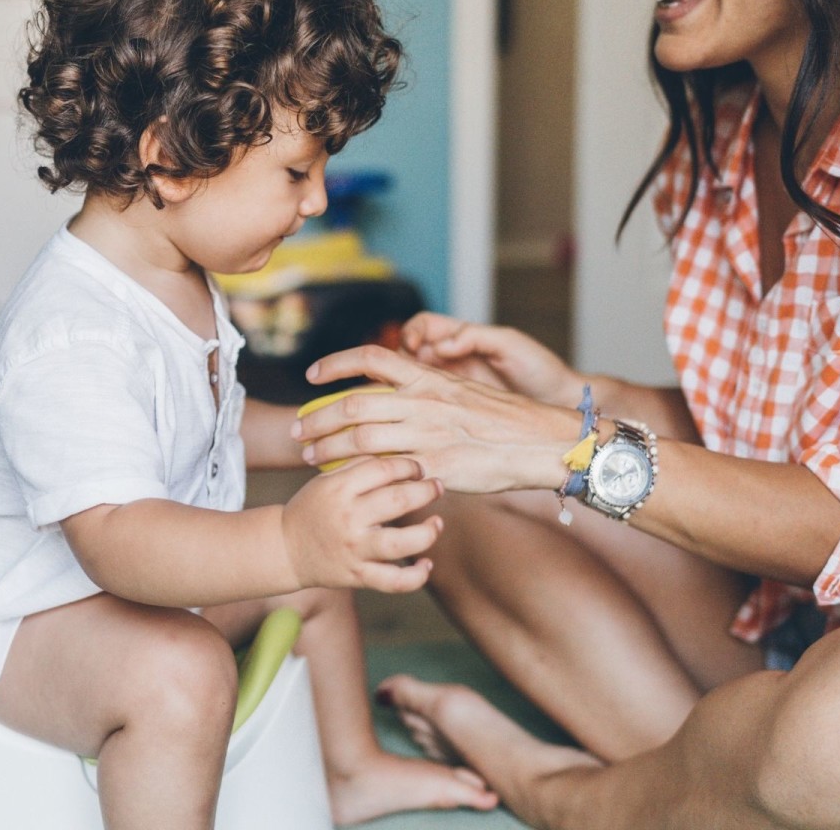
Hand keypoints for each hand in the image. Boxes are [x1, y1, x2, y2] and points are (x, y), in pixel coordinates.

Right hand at [281, 456, 444, 593]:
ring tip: (437, 523)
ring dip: (428, 532)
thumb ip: (359, 466)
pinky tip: (426, 563)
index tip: (418, 469)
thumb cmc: (312, 508)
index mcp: (340, 489)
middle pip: (398, 500)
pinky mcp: (358, 576)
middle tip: (437, 487)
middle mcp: (348, 518)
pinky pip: (394, 581)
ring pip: (401, 543)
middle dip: (426, 491)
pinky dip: (416, 575)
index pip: (384, 469)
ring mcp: (354, 549)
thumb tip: (398, 453)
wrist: (285, 549)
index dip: (409, 465)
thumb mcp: (327, 480)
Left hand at [294, 345, 580, 493]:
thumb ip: (427, 391)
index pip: (371, 358)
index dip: (335, 364)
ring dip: (328, 447)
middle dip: (318, 417)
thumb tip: (396, 393)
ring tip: (310, 457)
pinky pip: (387, 471)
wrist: (541, 442)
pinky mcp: (436, 466)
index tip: (311, 376)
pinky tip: (345, 481)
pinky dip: (360, 474)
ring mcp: (428, 434)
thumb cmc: (504, 420)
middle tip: (298, 430)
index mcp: (429, 378)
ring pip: (361, 437)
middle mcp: (423, 401)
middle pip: (353, 404)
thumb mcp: (463, 391)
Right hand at [400, 312, 584, 405]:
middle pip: (409, 354)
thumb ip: (474, 337)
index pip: (423, 327)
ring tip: (407, 396)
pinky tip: (419, 415)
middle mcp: (453, 360)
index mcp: (462, 338)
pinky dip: (417, 408)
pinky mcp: (456, 410)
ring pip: (413, 382)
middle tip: (404, 375)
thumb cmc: (541, 369)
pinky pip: (428, 406)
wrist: (560, 403)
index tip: (413, 345)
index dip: (411, 332)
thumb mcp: (509, 344)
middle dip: (399, 361)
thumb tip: (442, 344)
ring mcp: (452, 386)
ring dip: (404, 386)